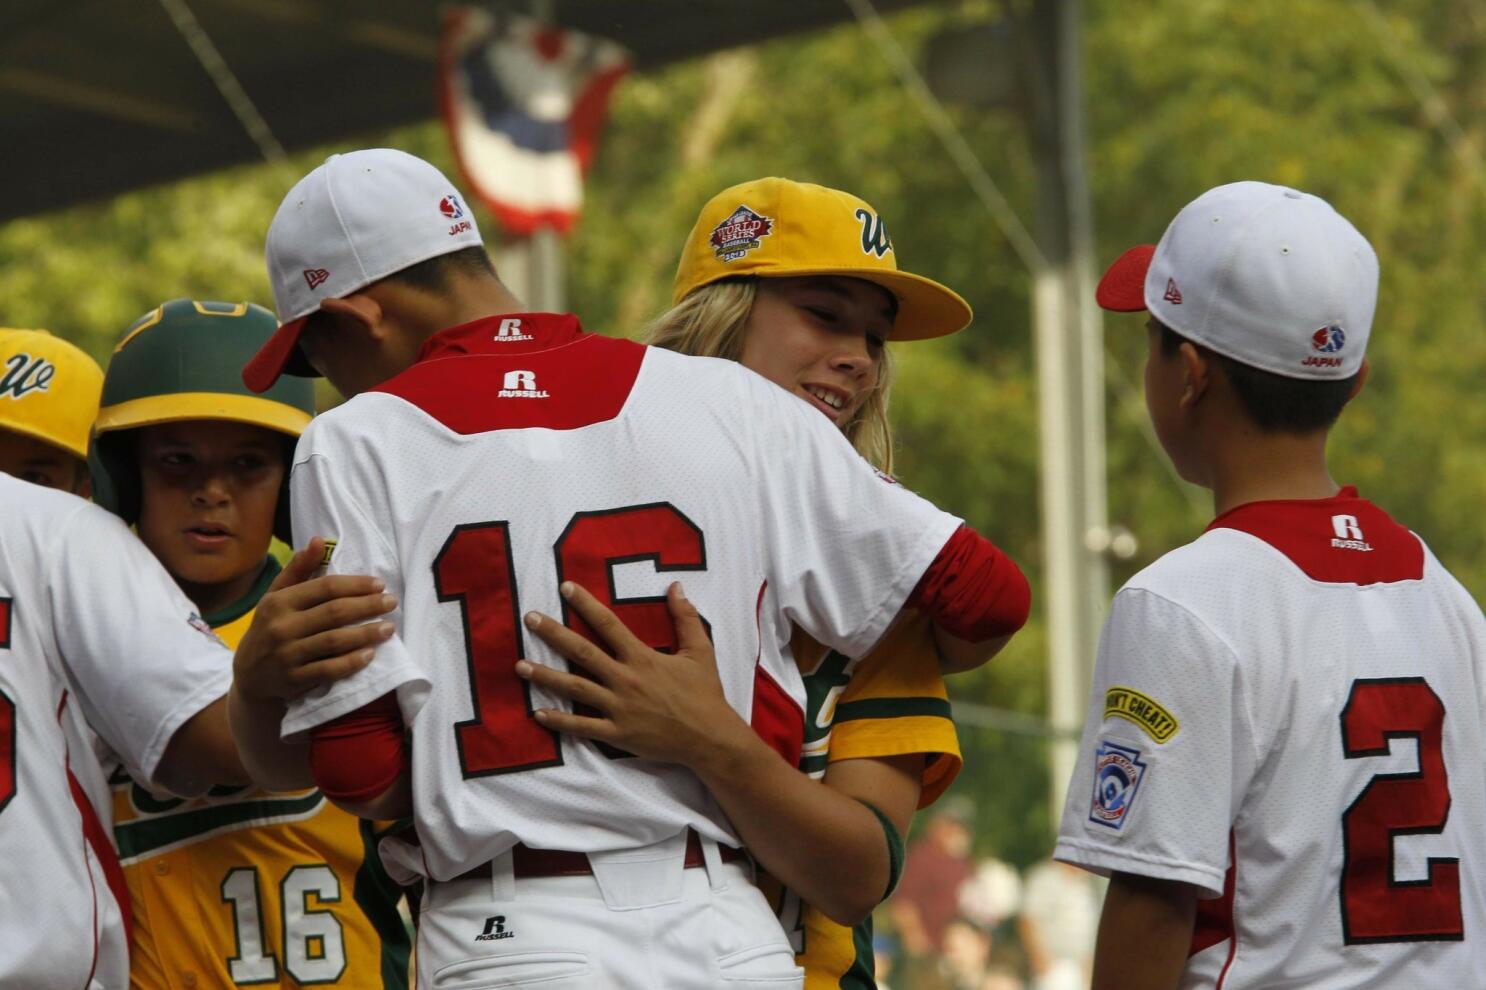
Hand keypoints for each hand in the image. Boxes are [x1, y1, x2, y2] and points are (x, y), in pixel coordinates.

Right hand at [232, 537, 397, 701]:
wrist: (250, 676)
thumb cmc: (270, 627)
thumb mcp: (276, 596)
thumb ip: (299, 570)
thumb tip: (318, 540)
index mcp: (279, 602)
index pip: (325, 588)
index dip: (356, 585)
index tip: (380, 584)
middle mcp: (282, 627)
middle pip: (334, 613)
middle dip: (368, 606)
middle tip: (391, 602)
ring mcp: (288, 655)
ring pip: (335, 641)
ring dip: (366, 634)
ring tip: (389, 628)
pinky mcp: (295, 680)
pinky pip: (329, 670)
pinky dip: (352, 662)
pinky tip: (370, 654)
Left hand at [516, 581, 746, 763]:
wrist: (709, 737)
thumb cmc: (705, 693)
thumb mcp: (700, 650)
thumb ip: (685, 618)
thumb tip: (675, 586)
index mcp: (642, 658)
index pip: (608, 625)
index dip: (585, 605)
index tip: (565, 588)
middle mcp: (625, 680)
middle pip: (582, 652)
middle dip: (553, 634)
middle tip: (529, 619)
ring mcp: (618, 708)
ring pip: (575, 688)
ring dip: (545, 676)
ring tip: (519, 665)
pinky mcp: (616, 733)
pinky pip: (582, 726)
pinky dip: (559, 721)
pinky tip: (538, 713)